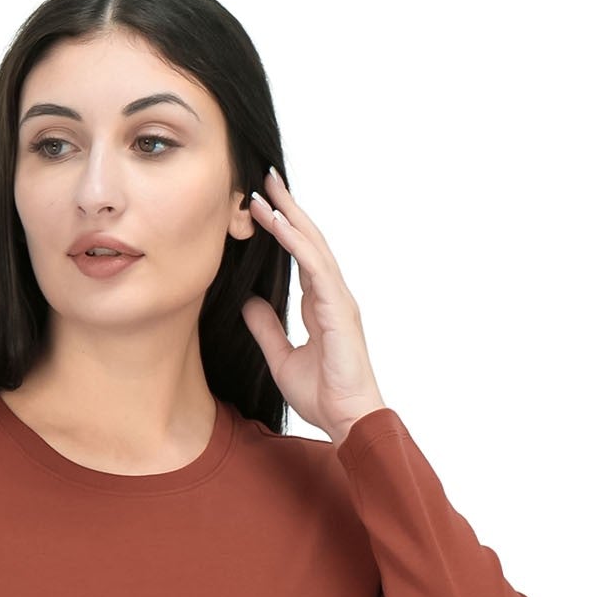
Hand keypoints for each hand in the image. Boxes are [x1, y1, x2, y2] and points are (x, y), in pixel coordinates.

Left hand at [241, 166, 387, 442]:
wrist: (346, 418)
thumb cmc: (323, 394)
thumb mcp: (281, 357)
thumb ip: (267, 328)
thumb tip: (249, 302)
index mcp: (321, 304)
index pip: (300, 256)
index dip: (282, 229)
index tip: (260, 206)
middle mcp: (332, 295)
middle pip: (308, 241)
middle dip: (287, 208)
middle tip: (265, 178)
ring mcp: (338, 299)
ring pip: (313, 246)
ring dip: (289, 216)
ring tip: (265, 191)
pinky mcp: (339, 308)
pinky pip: (315, 267)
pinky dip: (296, 243)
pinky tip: (277, 224)